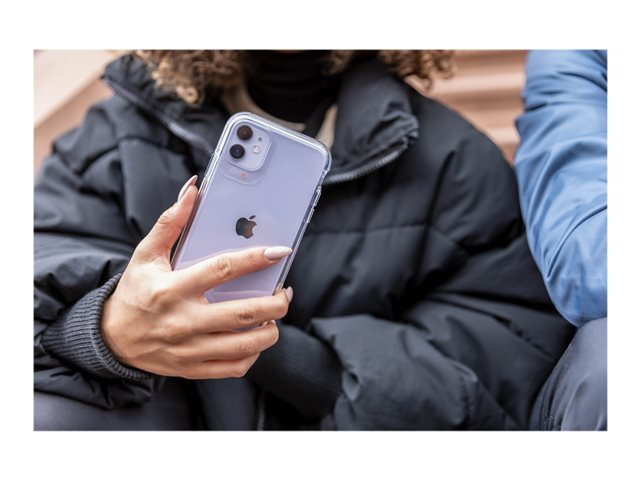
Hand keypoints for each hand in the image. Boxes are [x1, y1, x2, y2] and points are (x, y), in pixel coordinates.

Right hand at [101, 175, 292, 378]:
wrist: (112, 339)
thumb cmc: (134, 292)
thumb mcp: (145, 254)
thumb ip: (171, 222)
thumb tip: (193, 190)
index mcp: (172, 289)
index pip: (222, 270)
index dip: (255, 258)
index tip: (279, 252)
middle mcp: (183, 321)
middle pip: (244, 314)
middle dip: (276, 303)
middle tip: (285, 292)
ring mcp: (190, 349)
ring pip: (246, 345)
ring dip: (271, 329)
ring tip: (273, 315)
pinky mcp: (194, 368)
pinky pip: (236, 367)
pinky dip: (254, 353)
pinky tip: (254, 337)